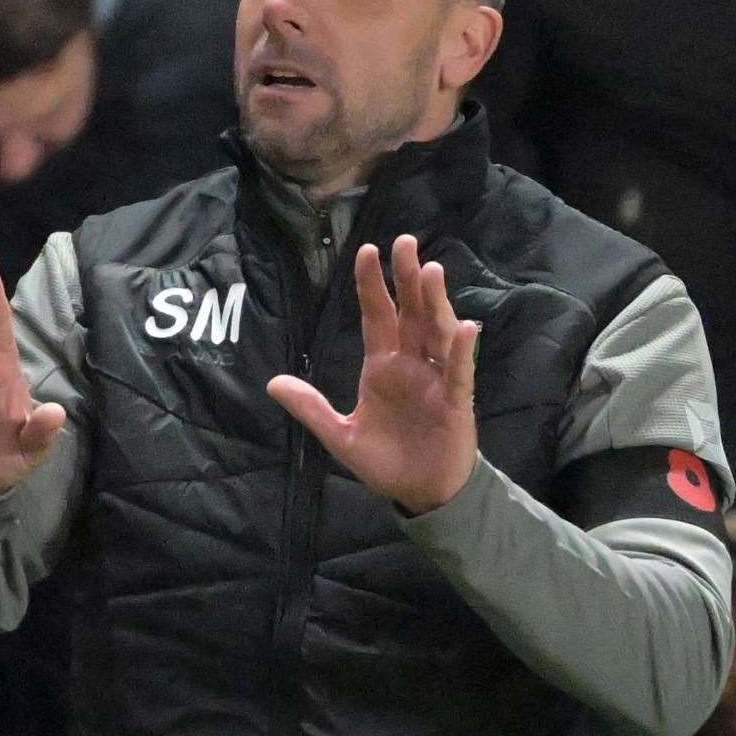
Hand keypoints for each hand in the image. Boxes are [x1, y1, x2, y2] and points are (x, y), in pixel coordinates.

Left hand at [268, 235, 478, 514]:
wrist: (420, 493)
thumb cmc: (386, 461)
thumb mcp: (340, 436)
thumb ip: (311, 408)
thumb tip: (272, 383)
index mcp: (382, 366)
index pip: (377, 315)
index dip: (372, 284)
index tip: (366, 250)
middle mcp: (410, 364)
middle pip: (410, 312)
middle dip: (407, 278)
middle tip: (405, 241)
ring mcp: (435, 379)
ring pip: (436, 332)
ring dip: (435, 303)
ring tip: (432, 270)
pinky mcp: (455, 402)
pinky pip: (458, 372)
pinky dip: (461, 351)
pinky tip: (464, 328)